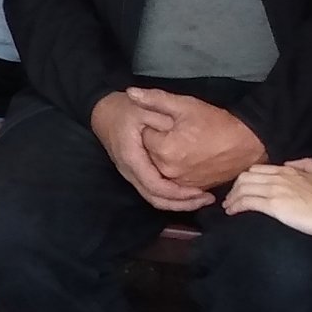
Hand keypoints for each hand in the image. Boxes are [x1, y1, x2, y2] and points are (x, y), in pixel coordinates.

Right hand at [91, 90, 212, 211]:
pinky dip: (172, 196)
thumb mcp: (143, 108)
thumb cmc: (125, 110)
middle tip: (207, 199)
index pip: (154, 185)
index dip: (177, 192)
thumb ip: (162, 119)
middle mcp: (130, 172)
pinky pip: (153, 192)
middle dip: (182, 203)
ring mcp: (132, 175)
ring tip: (202, 199)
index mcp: (131, 157)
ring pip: (154, 199)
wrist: (104, 113)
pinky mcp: (137, 175)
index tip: (199, 191)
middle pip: (155, 198)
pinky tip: (189, 192)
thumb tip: (178, 131)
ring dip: (178, 203)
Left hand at [127, 89, 265, 191]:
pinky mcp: (193, 188)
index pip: (144, 136)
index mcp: (164, 151)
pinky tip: (188, 156)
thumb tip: (130, 93)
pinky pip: (175, 179)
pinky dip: (176, 168)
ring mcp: (181, 183)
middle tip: (179, 132)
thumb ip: (155, 99)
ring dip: (166, 156)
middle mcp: (169, 171)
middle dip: (158, 142)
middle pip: (149, 154)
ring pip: (161, 167)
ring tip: (185, 143)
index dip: (155, 126)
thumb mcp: (185, 105)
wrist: (250, 144)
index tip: (170, 122)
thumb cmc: (218, 122)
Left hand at [225, 157, 311, 235]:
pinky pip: (246, 201)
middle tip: (231, 198)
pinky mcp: (272, 204)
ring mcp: (273, 190)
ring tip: (228, 206)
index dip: (246, 179)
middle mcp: (277, 177)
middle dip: (235, 187)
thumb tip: (291, 163)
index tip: (242, 188)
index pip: (258, 170)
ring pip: (242, 188)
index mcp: (287, 170)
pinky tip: (231, 211)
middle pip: (245, 177)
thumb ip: (307, 165)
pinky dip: (235, 205)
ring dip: (232, 197)